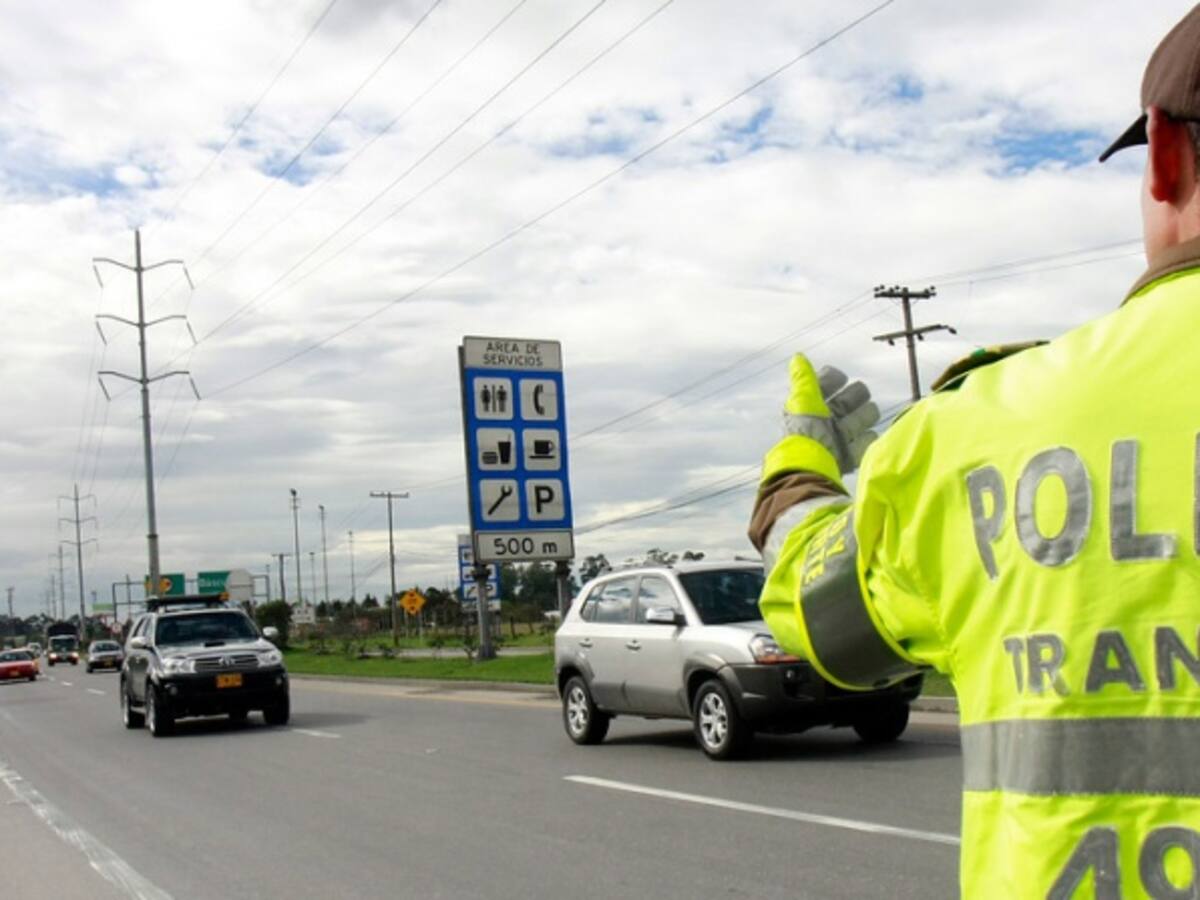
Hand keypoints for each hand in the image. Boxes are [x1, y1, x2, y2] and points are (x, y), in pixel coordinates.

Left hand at [781, 354, 879, 475]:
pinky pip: (866, 441)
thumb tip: (797, 356)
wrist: (813, 466)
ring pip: (861, 418)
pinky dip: (865, 439)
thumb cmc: (806, 430)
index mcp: (812, 406)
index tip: (840, 379)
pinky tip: (863, 436)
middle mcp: (825, 420)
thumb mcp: (803, 400)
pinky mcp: (849, 456)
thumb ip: (803, 379)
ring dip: (863, 416)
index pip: (828, 383)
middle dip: (853, 397)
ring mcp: (838, 437)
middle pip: (849, 399)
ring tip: (858, 419)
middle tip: (854, 400)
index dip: (834, 378)